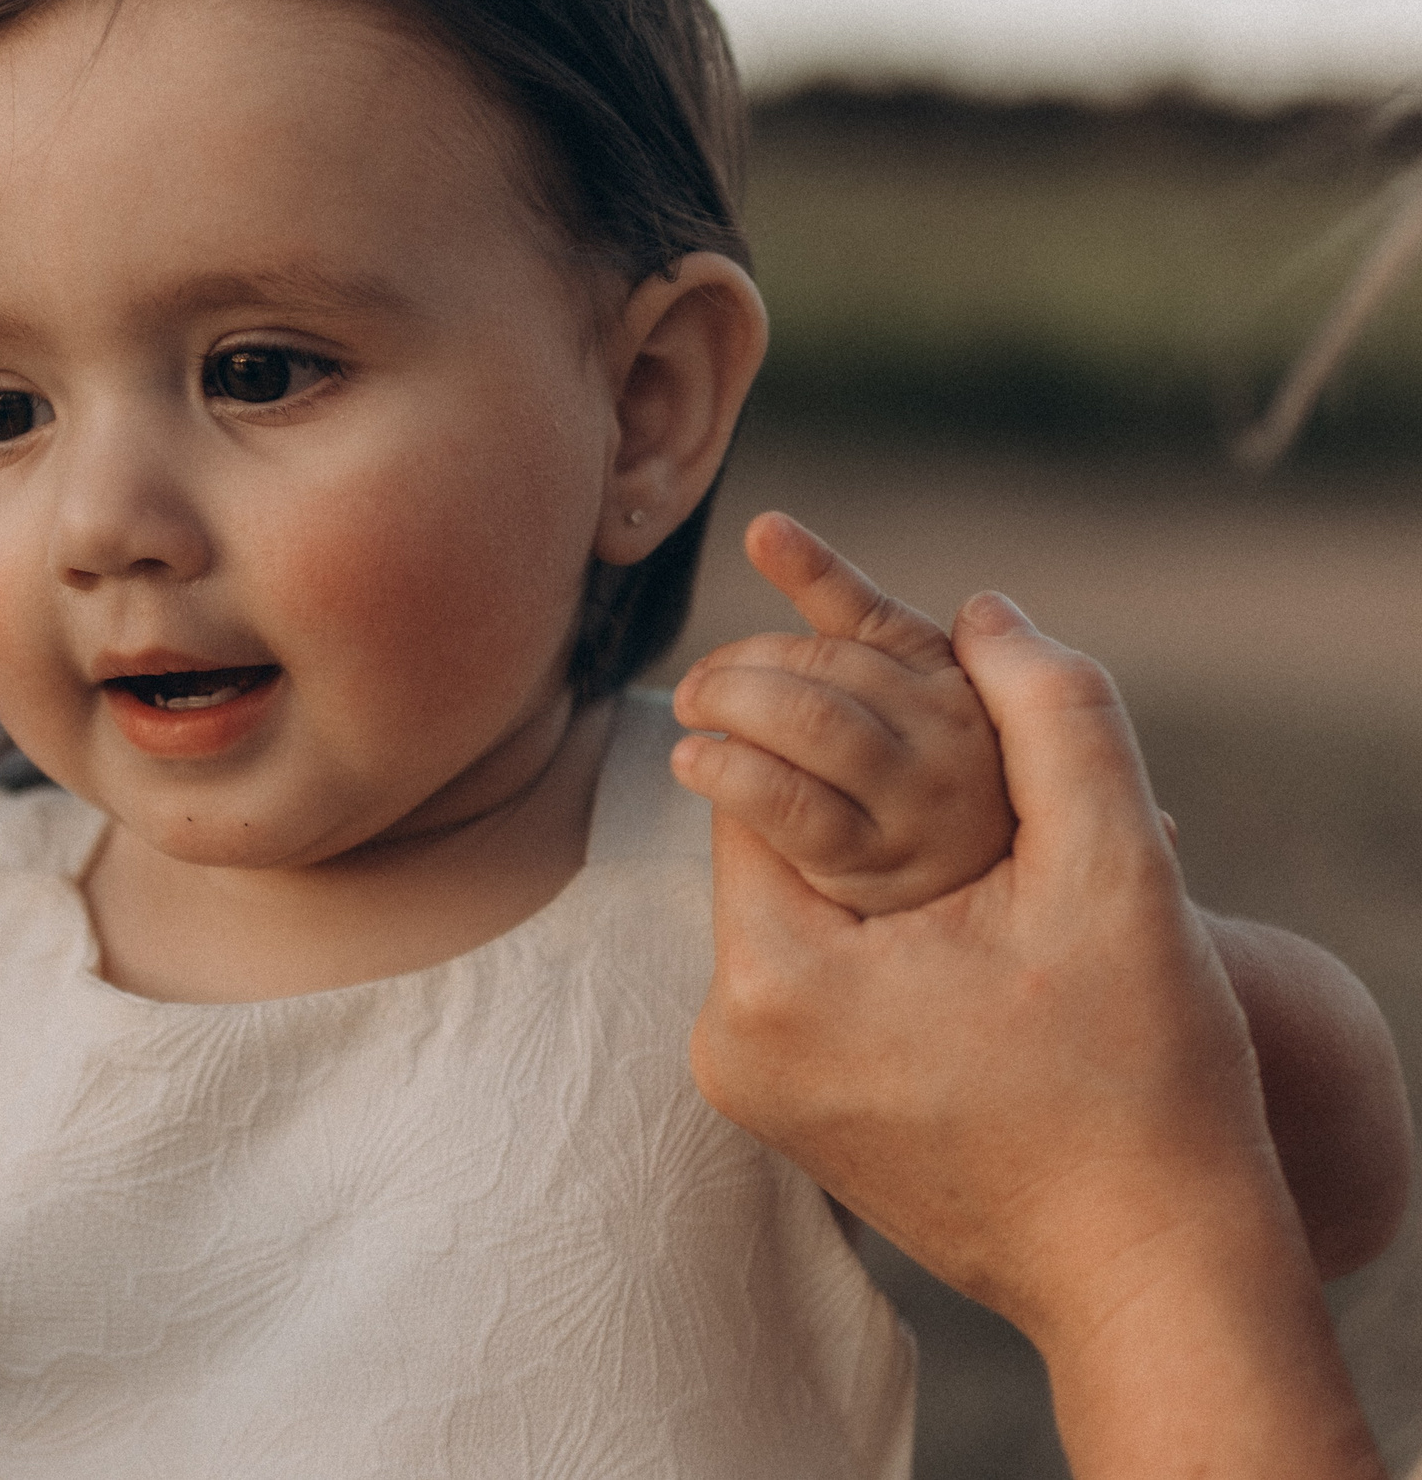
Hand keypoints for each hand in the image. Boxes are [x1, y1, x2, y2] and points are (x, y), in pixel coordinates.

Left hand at [670, 511, 1011, 915]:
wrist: (976, 923)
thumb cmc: (916, 793)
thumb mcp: (903, 701)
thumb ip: (844, 621)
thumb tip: (763, 529)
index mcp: (949, 677)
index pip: (866, 612)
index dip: (811, 566)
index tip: (759, 529)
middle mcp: (947, 729)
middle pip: (822, 668)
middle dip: (742, 666)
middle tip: (698, 687)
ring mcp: (917, 797)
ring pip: (809, 721)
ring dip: (733, 704)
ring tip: (692, 715)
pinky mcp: (874, 861)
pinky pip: (790, 802)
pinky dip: (731, 772)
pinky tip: (694, 763)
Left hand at [691, 592, 1381, 1476]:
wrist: (1150, 1267)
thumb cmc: (1142, 1079)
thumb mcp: (1119, 872)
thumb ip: (1057, 713)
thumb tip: (984, 608)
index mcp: (773, 981)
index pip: (757, 780)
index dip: (826, 717)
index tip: (896, 689)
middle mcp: (725, 1043)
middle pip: (760, 845)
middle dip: (839, 787)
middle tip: (925, 751)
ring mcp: (746, 1090)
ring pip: (783, 909)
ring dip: (854, 863)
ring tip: (954, 854)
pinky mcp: (779, 1118)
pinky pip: (800, 979)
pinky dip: (861, 937)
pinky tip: (947, 935)